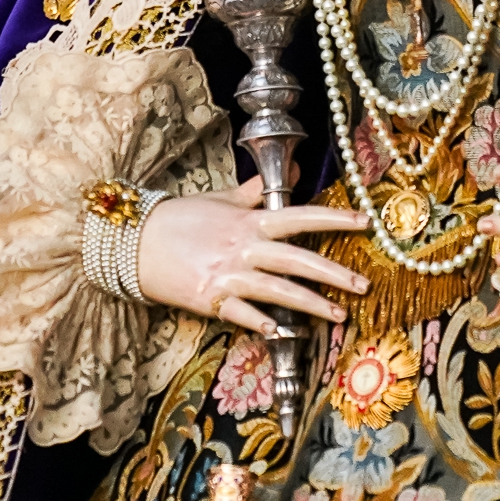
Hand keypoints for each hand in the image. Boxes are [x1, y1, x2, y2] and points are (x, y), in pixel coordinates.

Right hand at [135, 178, 371, 336]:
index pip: (301, 216)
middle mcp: (244, 247)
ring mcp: (228, 275)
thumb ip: (257, 190)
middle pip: (298, 259)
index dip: (335, 218)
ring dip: (312, 305)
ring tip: (340, 316)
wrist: (134, 242)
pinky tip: (283, 332)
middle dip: (335, 273)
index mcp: (250, 220)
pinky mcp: (211, 299)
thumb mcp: (221, 199)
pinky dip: (263, 323)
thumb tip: (293, 167)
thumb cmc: (179, 219)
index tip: (365, 222)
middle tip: (364, 284)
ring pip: (279, 291)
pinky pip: (243, 314)